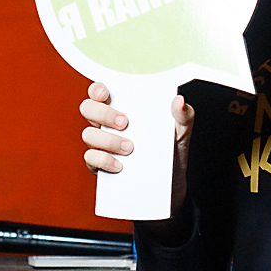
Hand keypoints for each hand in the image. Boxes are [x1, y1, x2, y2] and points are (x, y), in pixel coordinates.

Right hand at [80, 82, 193, 218]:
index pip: (99, 91)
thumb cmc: (170, 148)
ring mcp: (101, 143)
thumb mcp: (181, 130)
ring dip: (108, 140)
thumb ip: (182, 114)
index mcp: (122, 107)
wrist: (171, 181)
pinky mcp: (99, 164)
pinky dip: (104, 160)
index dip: (96, 89)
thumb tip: (179, 101)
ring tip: (130, 148)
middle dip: (103, 114)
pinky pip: (91, 159)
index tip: (104, 93)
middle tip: (124, 123)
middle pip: (88, 109)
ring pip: (88, 135)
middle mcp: (107, 123)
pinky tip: (119, 165)